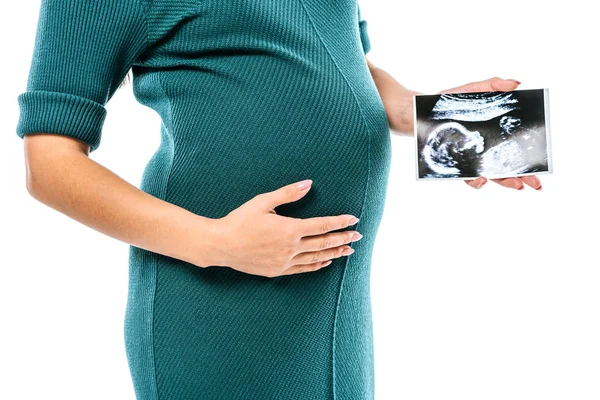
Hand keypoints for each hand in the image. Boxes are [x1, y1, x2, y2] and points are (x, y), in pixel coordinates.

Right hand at [208, 179, 361, 277]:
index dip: (340, 222)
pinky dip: (317, 266)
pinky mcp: (277, 271)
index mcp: (289, 229)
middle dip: (343, 238)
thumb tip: (309, 183)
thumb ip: (288, 193)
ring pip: (316, 258)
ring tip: (349, 251)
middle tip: (358, 236)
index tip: (354, 220)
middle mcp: (290, 247)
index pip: (322, 225)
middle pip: (324, 243)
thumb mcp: (263, 201)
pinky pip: (303, 269)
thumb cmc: (240, 220)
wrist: (221, 244)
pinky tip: (326, 263)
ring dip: (334, 254)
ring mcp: (285, 261)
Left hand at [439, 77, 542, 190]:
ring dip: (504, 181)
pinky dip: (475, 180)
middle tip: (536, 185)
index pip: (515, 150)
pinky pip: (466, 177)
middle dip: (524, 177)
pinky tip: (482, 178)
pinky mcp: (453, 164)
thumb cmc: (448, 102)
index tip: (543, 165)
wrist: (418, 111)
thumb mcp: (472, 91)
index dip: (529, 159)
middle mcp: (483, 151)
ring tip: (516, 185)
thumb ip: (492, 86)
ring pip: (490, 175)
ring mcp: (469, 159)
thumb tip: (515, 83)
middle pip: (507, 167)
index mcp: (493, 135)